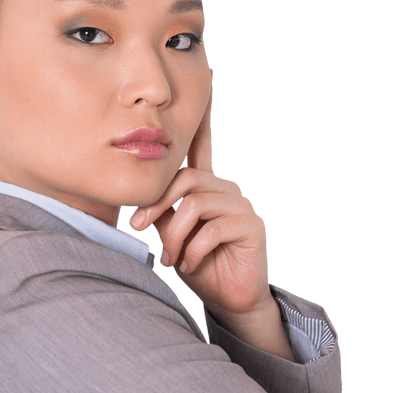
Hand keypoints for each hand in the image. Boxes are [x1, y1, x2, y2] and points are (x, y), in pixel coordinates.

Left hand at [128, 81, 272, 320]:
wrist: (231, 299)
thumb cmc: (199, 264)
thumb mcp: (172, 235)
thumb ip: (163, 212)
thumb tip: (140, 198)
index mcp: (207, 186)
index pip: (200, 150)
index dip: (200, 124)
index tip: (200, 94)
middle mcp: (226, 189)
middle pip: (186, 179)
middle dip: (157, 204)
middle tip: (139, 227)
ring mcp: (242, 206)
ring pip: (197, 204)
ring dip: (175, 233)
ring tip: (170, 255)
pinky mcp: (252, 227)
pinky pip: (214, 227)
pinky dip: (194, 248)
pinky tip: (189, 263)